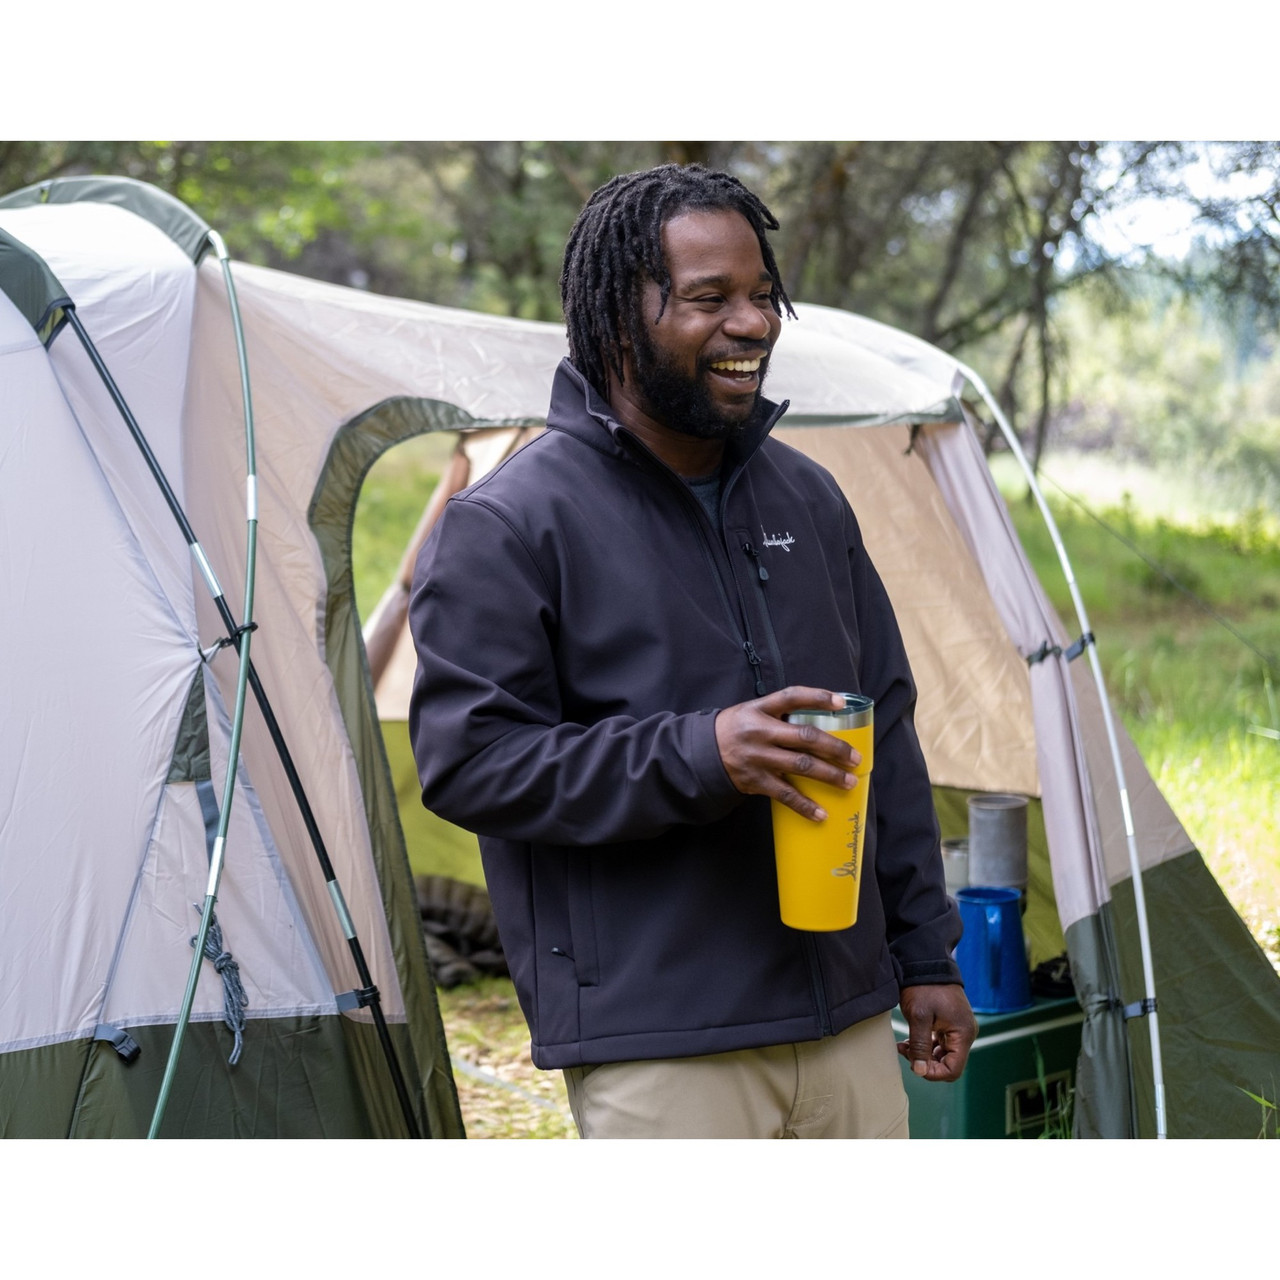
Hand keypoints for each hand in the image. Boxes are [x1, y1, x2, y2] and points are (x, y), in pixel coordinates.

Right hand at [715, 686, 860, 820]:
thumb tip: (820, 718)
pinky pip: (785, 795)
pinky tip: (821, 814)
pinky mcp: (755, 780)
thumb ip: (780, 713)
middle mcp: (761, 731)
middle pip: (804, 736)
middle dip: (834, 747)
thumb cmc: (736, 729)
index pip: (792, 697)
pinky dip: (805, 806)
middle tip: (855, 757)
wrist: (702, 753)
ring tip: (849, 782)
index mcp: (760, 709)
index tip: (841, 703)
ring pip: (801, 766)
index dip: (818, 698)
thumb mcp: (752, 711)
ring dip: (829, 775)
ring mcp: (758, 757)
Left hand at [896, 984, 976, 1082]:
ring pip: (942, 1054)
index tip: (913, 1064)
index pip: (953, 1069)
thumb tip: (920, 1071)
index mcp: (963, 1034)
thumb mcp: (919, 1017)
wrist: (926, 962)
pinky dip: (924, 1045)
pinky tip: (908, 1041)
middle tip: (905, 1051)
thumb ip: (920, 1046)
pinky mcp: (949, 1023)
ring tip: (903, 1046)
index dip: (933, 1073)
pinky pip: (939, 1043)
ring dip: (922, 1054)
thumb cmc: (924, 987)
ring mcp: (958, 1028)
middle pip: (948, 1063)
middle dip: (925, 1062)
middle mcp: (965, 1033)